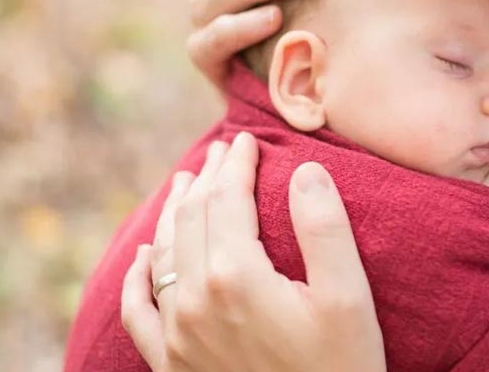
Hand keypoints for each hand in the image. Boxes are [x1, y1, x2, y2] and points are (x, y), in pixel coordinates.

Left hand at [120, 132, 386, 371]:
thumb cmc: (341, 370)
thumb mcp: (349, 298)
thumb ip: (324, 227)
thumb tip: (303, 168)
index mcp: (236, 276)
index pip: (226, 199)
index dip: (236, 164)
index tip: (246, 140)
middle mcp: (194, 302)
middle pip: (190, 219)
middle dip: (206, 180)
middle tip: (221, 153)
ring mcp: (176, 336)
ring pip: (163, 256)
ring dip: (173, 213)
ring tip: (186, 185)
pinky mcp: (171, 366)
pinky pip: (139, 313)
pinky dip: (138, 278)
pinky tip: (144, 257)